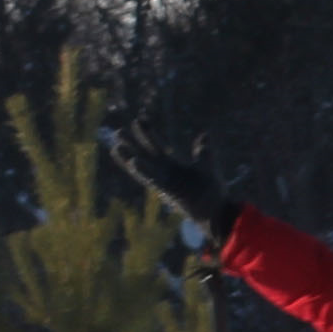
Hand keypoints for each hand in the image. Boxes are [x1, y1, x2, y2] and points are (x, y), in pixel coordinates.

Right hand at [106, 139, 236, 234]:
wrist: (217, 213)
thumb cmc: (212, 192)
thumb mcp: (207, 167)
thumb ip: (203, 152)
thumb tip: (205, 134)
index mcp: (173, 166)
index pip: (156, 146)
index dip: (148, 132)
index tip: (139, 118)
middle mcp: (165, 174)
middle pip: (145, 155)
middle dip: (132, 144)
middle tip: (117, 131)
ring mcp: (165, 182)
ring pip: (143, 168)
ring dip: (129, 158)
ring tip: (115, 147)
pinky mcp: (169, 191)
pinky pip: (154, 179)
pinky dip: (144, 171)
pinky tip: (133, 161)